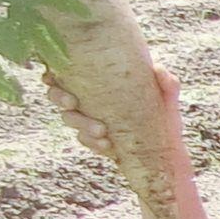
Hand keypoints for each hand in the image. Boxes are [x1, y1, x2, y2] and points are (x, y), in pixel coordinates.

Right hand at [45, 62, 182, 159]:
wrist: (167, 149)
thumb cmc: (164, 116)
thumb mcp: (167, 98)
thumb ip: (167, 84)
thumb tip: (158, 69)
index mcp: (98, 82)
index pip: (65, 72)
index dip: (52, 73)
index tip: (53, 76)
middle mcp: (88, 100)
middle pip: (57, 95)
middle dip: (60, 97)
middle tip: (74, 102)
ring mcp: (89, 121)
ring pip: (69, 118)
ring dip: (81, 124)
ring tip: (102, 131)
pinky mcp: (95, 140)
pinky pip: (85, 140)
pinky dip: (93, 143)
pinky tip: (108, 145)